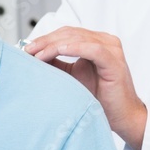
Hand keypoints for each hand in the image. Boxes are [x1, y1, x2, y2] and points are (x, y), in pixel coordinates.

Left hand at [24, 27, 146, 149]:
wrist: (122, 116)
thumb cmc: (100, 98)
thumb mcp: (73, 77)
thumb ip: (57, 65)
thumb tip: (34, 57)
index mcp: (96, 42)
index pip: (66, 33)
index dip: (45, 38)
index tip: (27, 49)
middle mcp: (105, 41)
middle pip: (70, 33)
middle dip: (46, 41)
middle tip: (28, 51)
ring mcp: (111, 49)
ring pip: (78, 39)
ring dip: (55, 45)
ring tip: (38, 55)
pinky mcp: (114, 61)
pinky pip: (93, 49)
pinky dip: (74, 48)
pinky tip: (59, 51)